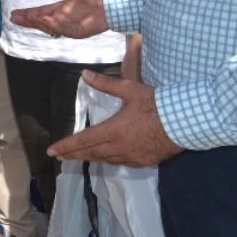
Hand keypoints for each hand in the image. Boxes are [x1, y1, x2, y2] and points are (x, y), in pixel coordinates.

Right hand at [9, 0, 108, 38]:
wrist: (111, 4)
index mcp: (60, 9)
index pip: (40, 11)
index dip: (28, 13)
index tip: (15, 13)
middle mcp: (61, 19)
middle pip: (40, 21)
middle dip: (27, 20)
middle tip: (13, 18)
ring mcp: (68, 26)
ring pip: (48, 26)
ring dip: (37, 23)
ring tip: (27, 18)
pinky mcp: (76, 31)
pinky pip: (62, 30)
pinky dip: (52, 26)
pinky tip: (44, 21)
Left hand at [48, 71, 181, 166]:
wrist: (185, 122)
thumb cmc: (156, 104)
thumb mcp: (130, 89)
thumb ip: (105, 83)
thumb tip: (84, 74)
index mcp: (113, 130)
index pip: (83, 140)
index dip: (66, 146)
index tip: (51, 151)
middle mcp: (119, 147)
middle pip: (91, 154)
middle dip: (73, 155)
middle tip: (60, 157)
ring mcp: (132, 157)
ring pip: (106, 160)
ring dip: (91, 158)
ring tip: (80, 156)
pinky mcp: (144, 162)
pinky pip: (122, 163)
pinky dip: (110, 160)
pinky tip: (108, 157)